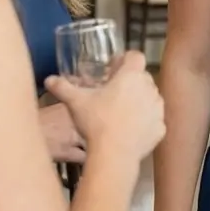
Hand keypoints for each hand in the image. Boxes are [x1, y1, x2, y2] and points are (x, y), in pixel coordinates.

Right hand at [44, 51, 164, 160]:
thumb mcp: (75, 102)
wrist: (114, 154)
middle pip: (142, 77)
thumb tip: (49, 80)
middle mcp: (150, 89)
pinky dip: (144, 122)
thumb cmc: (97, 122)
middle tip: (112, 92)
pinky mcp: (160, 128)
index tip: (112, 70)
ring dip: (138, 101)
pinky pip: (153, 120)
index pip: (135, 56)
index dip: (124, 60)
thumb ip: (62, 87)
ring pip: (150, 98)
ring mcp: (157, 109)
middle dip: (129, 82)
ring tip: (120, 112)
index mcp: (131, 76)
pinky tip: (128, 129)